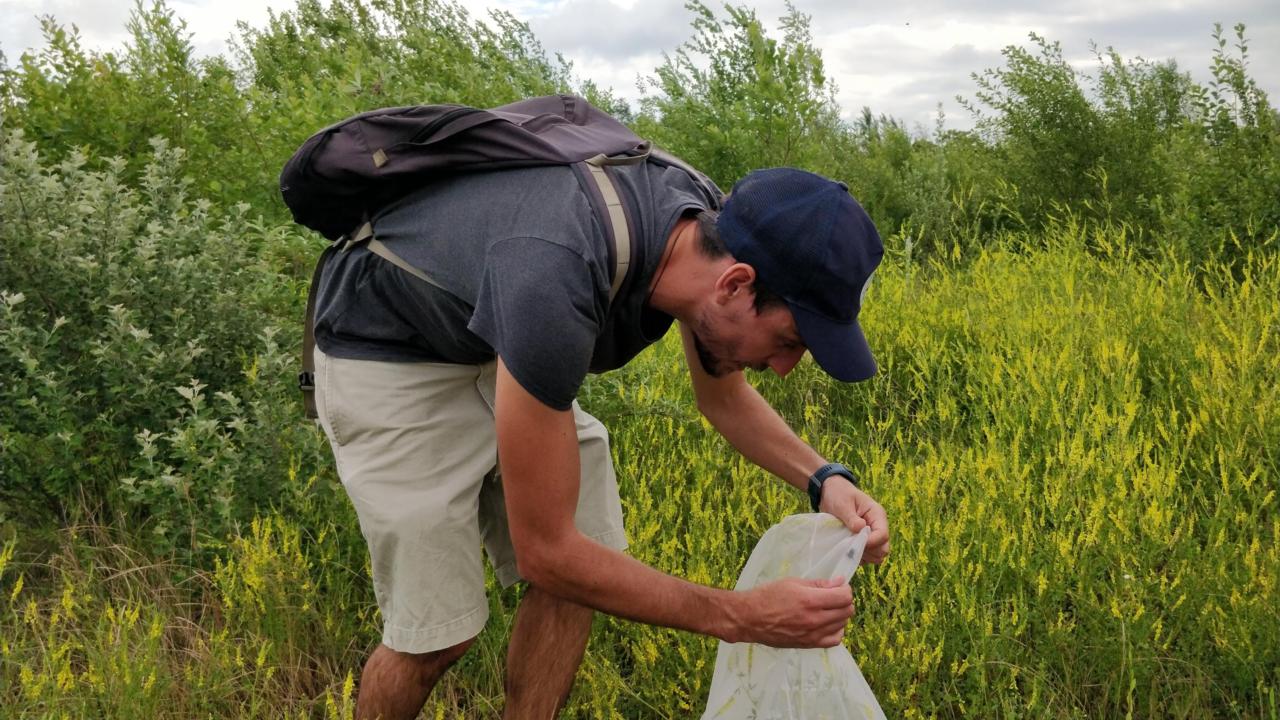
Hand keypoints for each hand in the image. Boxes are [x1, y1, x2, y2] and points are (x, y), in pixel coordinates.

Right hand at [729, 577, 853, 647]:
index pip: (844, 597)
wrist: (750, 618)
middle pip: (847, 611)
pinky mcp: (809, 644)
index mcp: (810, 601)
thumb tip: (839, 583)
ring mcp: (813, 635)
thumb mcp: (792, 582)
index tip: (837, 585)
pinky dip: (836, 630)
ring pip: (842, 624)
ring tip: (827, 608)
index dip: (844, 588)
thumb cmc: (767, 596)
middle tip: (832, 595)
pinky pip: (834, 640)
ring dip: (839, 614)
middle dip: (843, 600)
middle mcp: (815, 620)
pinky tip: (827, 623)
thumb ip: (819, 584)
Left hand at [819, 479, 890, 564]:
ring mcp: (871, 536)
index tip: (855, 542)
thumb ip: (851, 517)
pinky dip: (857, 557)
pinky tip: (846, 550)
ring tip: (847, 547)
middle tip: (850, 546)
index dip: (871, 542)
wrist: (831, 493)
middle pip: (883, 548)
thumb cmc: (839, 495)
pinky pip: (866, 557)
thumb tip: (860, 528)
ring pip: (876, 556)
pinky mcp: (863, 542)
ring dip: (862, 555)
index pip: (883, 534)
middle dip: (868, 551)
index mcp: (877, 515)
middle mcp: (877, 527)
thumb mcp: (843, 504)